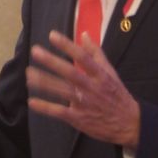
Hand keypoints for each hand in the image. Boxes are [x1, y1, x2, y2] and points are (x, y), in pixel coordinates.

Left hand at [25, 30, 140, 149]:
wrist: (129, 123)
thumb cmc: (117, 94)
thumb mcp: (110, 71)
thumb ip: (96, 53)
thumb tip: (84, 34)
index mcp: (100, 75)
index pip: (82, 57)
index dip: (67, 46)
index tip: (52, 35)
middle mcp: (92, 87)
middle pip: (70, 72)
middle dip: (52, 62)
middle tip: (36, 51)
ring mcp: (84, 103)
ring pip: (62, 91)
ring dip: (45, 82)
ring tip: (29, 74)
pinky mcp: (78, 118)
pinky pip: (59, 112)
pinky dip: (45, 107)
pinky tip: (32, 101)